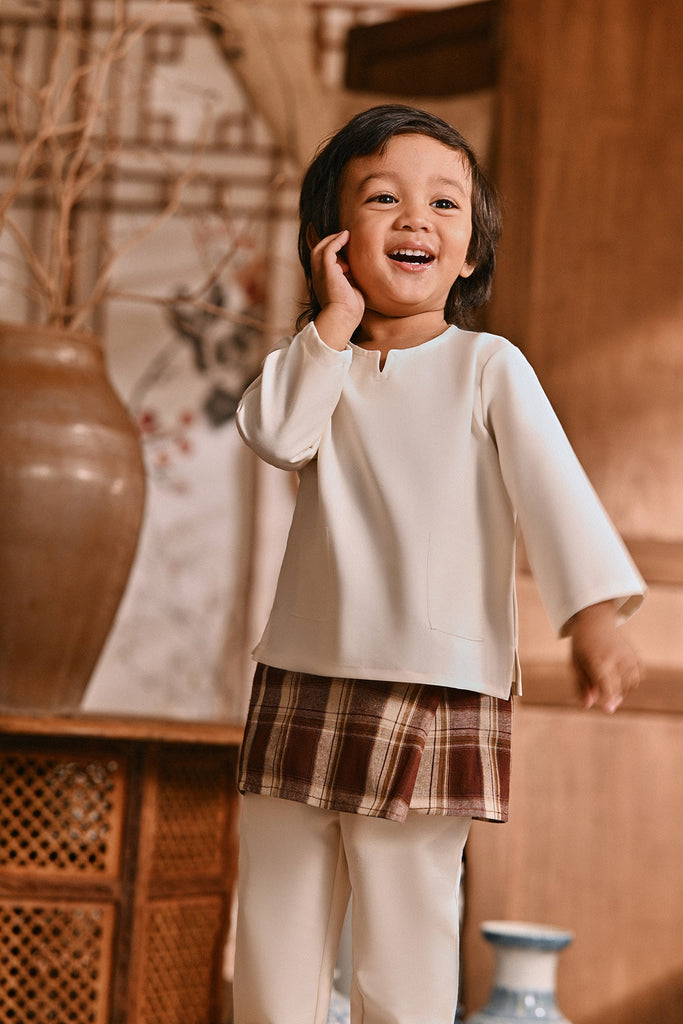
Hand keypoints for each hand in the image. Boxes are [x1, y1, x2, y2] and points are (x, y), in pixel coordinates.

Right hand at [310, 230, 364, 348]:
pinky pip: (329, 248)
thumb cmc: (349, 310)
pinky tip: (346, 237)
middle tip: (344, 238)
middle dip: (330, 242)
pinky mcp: (327, 269)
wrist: (343, 318)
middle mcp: (318, 276)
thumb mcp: (350, 290)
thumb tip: (358, 270)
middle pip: (318, 251)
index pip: (322, 262)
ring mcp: (320, 272)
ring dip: (333, 240)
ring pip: (321, 248)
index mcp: (322, 282)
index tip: (346, 250)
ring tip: (346, 235)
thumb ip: (350, 279)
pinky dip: (337, 240)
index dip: (332, 253)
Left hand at [568, 601, 642, 712]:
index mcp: (596, 659)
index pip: (604, 681)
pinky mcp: (636, 655)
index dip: (607, 696)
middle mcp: (615, 657)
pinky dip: (630, 681)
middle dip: (611, 697)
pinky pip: (637, 677)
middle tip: (604, 698)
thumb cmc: (582, 646)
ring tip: (609, 678)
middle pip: (618, 687)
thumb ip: (581, 686)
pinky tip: (619, 674)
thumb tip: (586, 706)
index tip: (608, 709)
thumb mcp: (575, 665)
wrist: (595, 622)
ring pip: (630, 685)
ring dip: (621, 690)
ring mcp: (628, 655)